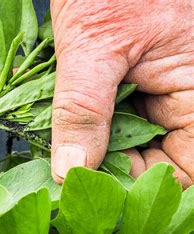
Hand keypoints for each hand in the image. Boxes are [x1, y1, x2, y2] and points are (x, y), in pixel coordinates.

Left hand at [50, 1, 192, 187]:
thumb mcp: (93, 47)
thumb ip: (84, 110)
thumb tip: (71, 169)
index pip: (187, 165)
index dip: (143, 179)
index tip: (94, 179)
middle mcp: (181, 92)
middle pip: (155, 154)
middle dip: (111, 161)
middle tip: (67, 165)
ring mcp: (154, 86)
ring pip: (129, 137)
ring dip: (94, 142)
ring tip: (61, 140)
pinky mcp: (129, 78)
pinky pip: (112, 114)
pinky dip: (87, 122)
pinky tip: (62, 122)